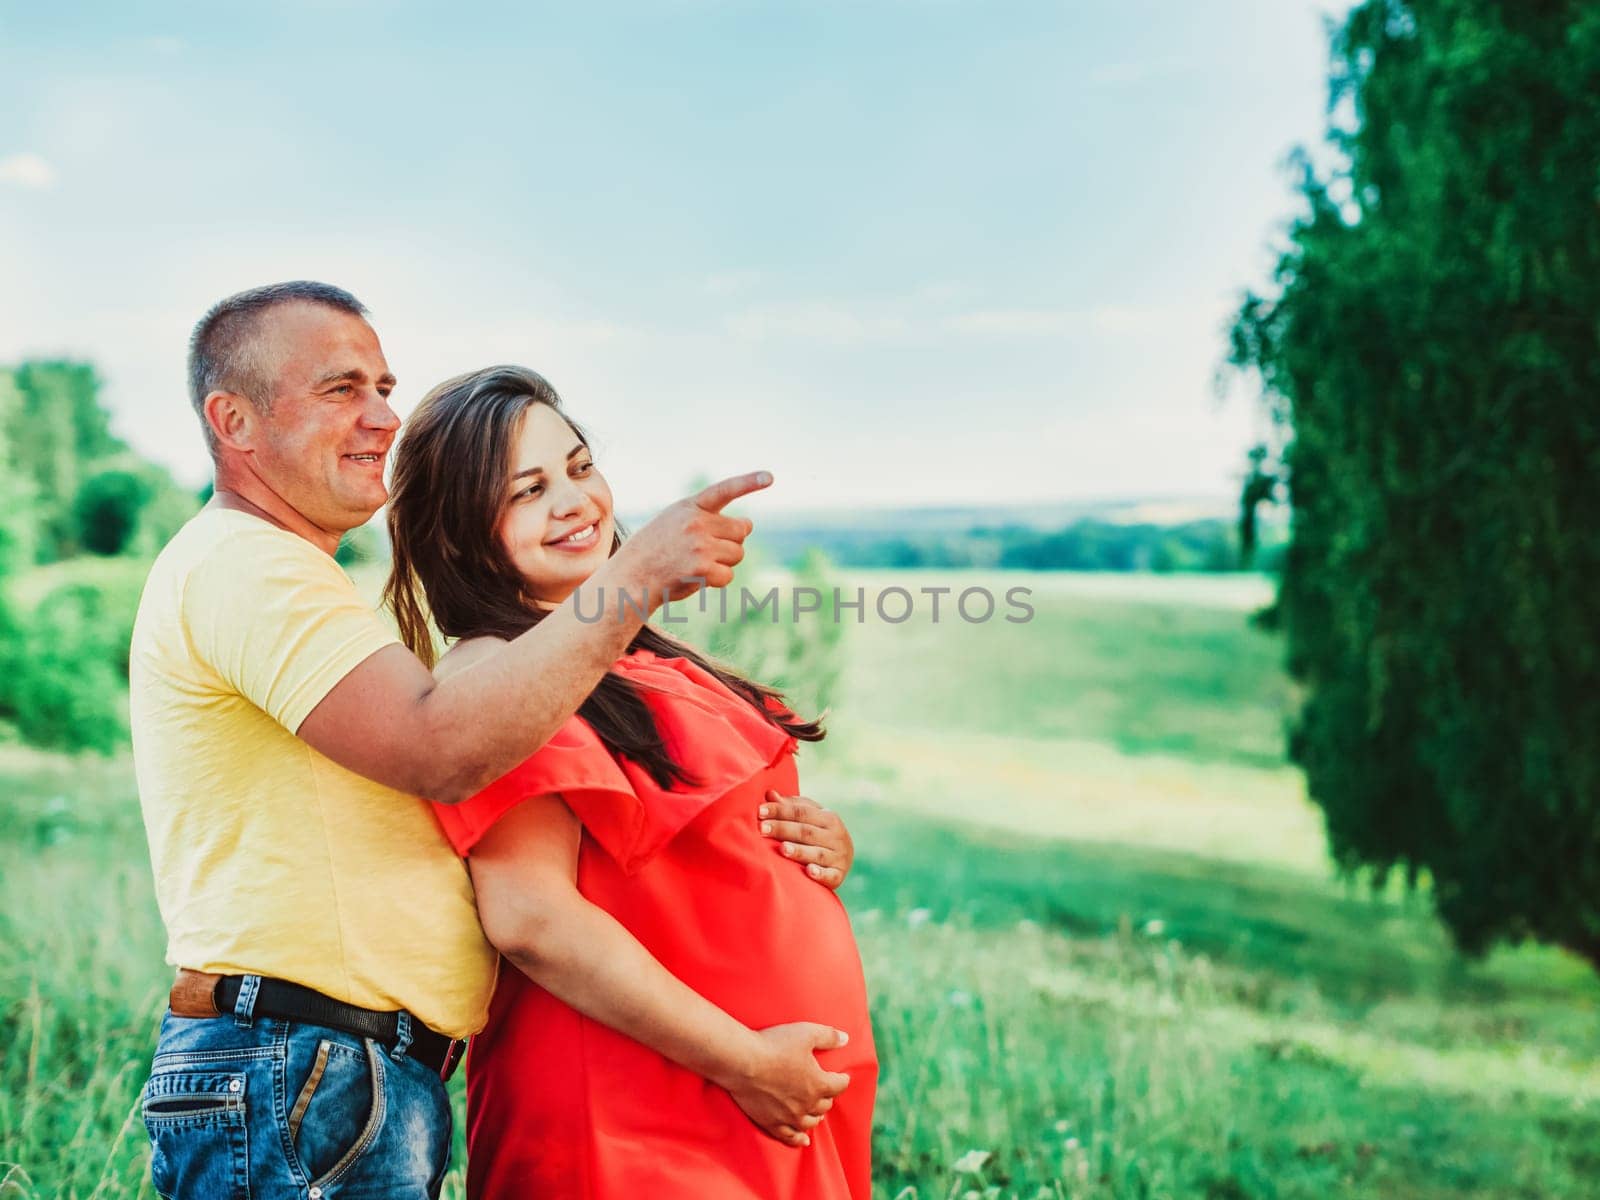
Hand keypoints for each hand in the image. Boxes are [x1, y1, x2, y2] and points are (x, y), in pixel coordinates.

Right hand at [609, 472, 770, 605]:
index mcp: (689, 507)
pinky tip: (696, 577)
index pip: (724, 490)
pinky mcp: (703, 567)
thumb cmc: (656, 550)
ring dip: (724, 562)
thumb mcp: (674, 521)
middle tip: (708, 550)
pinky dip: (718, 580)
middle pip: (740, 531)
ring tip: (696, 564)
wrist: (631, 576)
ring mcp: (700, 544)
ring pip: (737, 554)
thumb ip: (707, 517)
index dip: (749, 483)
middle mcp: (696, 522)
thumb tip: (748, 525)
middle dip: (732, 542)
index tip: (770, 477)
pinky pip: (728, 575)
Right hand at [720, 1023, 850, 1146]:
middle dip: (827, 1097)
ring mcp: (789, 1116)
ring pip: (810, 1122)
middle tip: (824, 1089)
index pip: (839, 1086)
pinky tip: (803, 1141)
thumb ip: (828, 1036)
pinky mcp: (771, 1123)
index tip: (841, 1076)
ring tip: (815, 1112)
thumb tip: (845, 1039)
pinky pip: (789, 1136)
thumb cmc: (774, 1045)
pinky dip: (799, 1139)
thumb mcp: (806, 1033)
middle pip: (825, 1105)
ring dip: (816, 1116)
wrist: (743, 1062)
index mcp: (818, 1083)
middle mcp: (807, 1104)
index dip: (842, 1079)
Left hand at [759, 792, 854, 888]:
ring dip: (799, 851)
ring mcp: (838, 856)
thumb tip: (770, 794)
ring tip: (782, 849)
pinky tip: (809, 871)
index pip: (801, 812)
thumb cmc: (820, 833)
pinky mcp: (838, 875)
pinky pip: (830, 875)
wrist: (845, 859)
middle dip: (783, 829)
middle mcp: (836, 836)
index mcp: (828, 817)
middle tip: (762, 829)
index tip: (759, 811)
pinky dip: (820, 874)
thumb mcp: (811, 817)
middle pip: (806, 831)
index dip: (780, 810)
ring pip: (817, 853)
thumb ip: (791, 806)